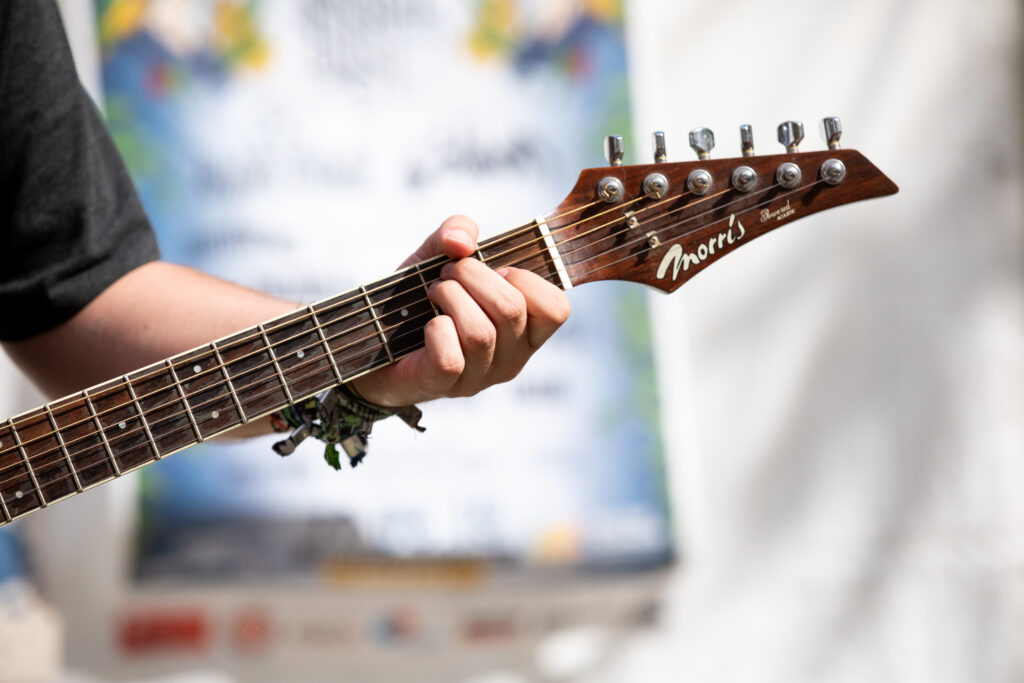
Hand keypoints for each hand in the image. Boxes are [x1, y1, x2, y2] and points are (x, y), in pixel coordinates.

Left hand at [351, 215, 569, 406]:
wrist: (375, 341)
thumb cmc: (418, 300)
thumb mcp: (439, 255)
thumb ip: (456, 231)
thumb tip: (461, 241)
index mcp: (525, 330)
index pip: (556, 309)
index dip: (526, 279)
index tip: (496, 270)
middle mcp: (511, 358)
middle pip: (511, 309)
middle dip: (473, 275)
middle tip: (448, 272)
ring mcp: (480, 376)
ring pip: (481, 332)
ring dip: (449, 297)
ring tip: (434, 292)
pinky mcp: (446, 385)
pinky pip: (451, 356)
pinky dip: (436, 330)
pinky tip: (427, 325)